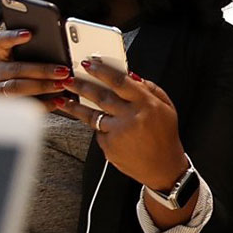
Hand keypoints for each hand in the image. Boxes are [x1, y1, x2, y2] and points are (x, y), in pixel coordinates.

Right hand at [0, 29, 70, 111]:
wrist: (4, 91)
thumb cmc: (20, 66)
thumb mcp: (23, 55)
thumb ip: (36, 48)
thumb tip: (62, 45)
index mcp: (1, 53)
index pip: (1, 41)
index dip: (13, 37)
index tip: (29, 34)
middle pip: (17, 68)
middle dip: (42, 70)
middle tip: (63, 71)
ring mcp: (0, 88)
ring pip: (18, 88)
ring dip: (42, 87)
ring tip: (61, 85)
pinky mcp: (7, 104)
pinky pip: (25, 105)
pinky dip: (44, 103)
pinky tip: (59, 100)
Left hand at [60, 58, 188, 191]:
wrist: (162, 167)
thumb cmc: (165, 136)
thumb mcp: (167, 107)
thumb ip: (150, 89)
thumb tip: (130, 76)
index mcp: (146, 104)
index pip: (120, 82)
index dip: (102, 71)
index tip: (89, 64)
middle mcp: (130, 118)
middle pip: (101, 96)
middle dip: (82, 85)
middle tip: (69, 78)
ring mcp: (118, 134)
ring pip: (92, 115)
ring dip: (76, 106)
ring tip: (65, 98)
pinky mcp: (109, 148)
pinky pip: (98, 131)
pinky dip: (98, 126)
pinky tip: (96, 123)